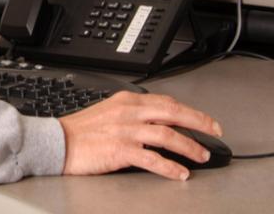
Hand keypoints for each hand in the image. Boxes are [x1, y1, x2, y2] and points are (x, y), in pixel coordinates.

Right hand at [59, 91, 222, 179]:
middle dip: (199, 123)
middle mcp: (129, 112)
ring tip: (202, 156)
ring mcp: (126, 131)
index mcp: (127, 100)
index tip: (204, 120)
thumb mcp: (109, 111)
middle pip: (173, 113)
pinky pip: (153, 158)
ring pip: (168, 135)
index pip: (166, 102)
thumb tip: (158, 123)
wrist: (58, 142)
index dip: (189, 111)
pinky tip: (180, 173)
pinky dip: (170, 167)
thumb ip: (133, 114)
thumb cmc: (82, 131)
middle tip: (215, 132)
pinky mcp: (121, 150)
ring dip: (189, 146)